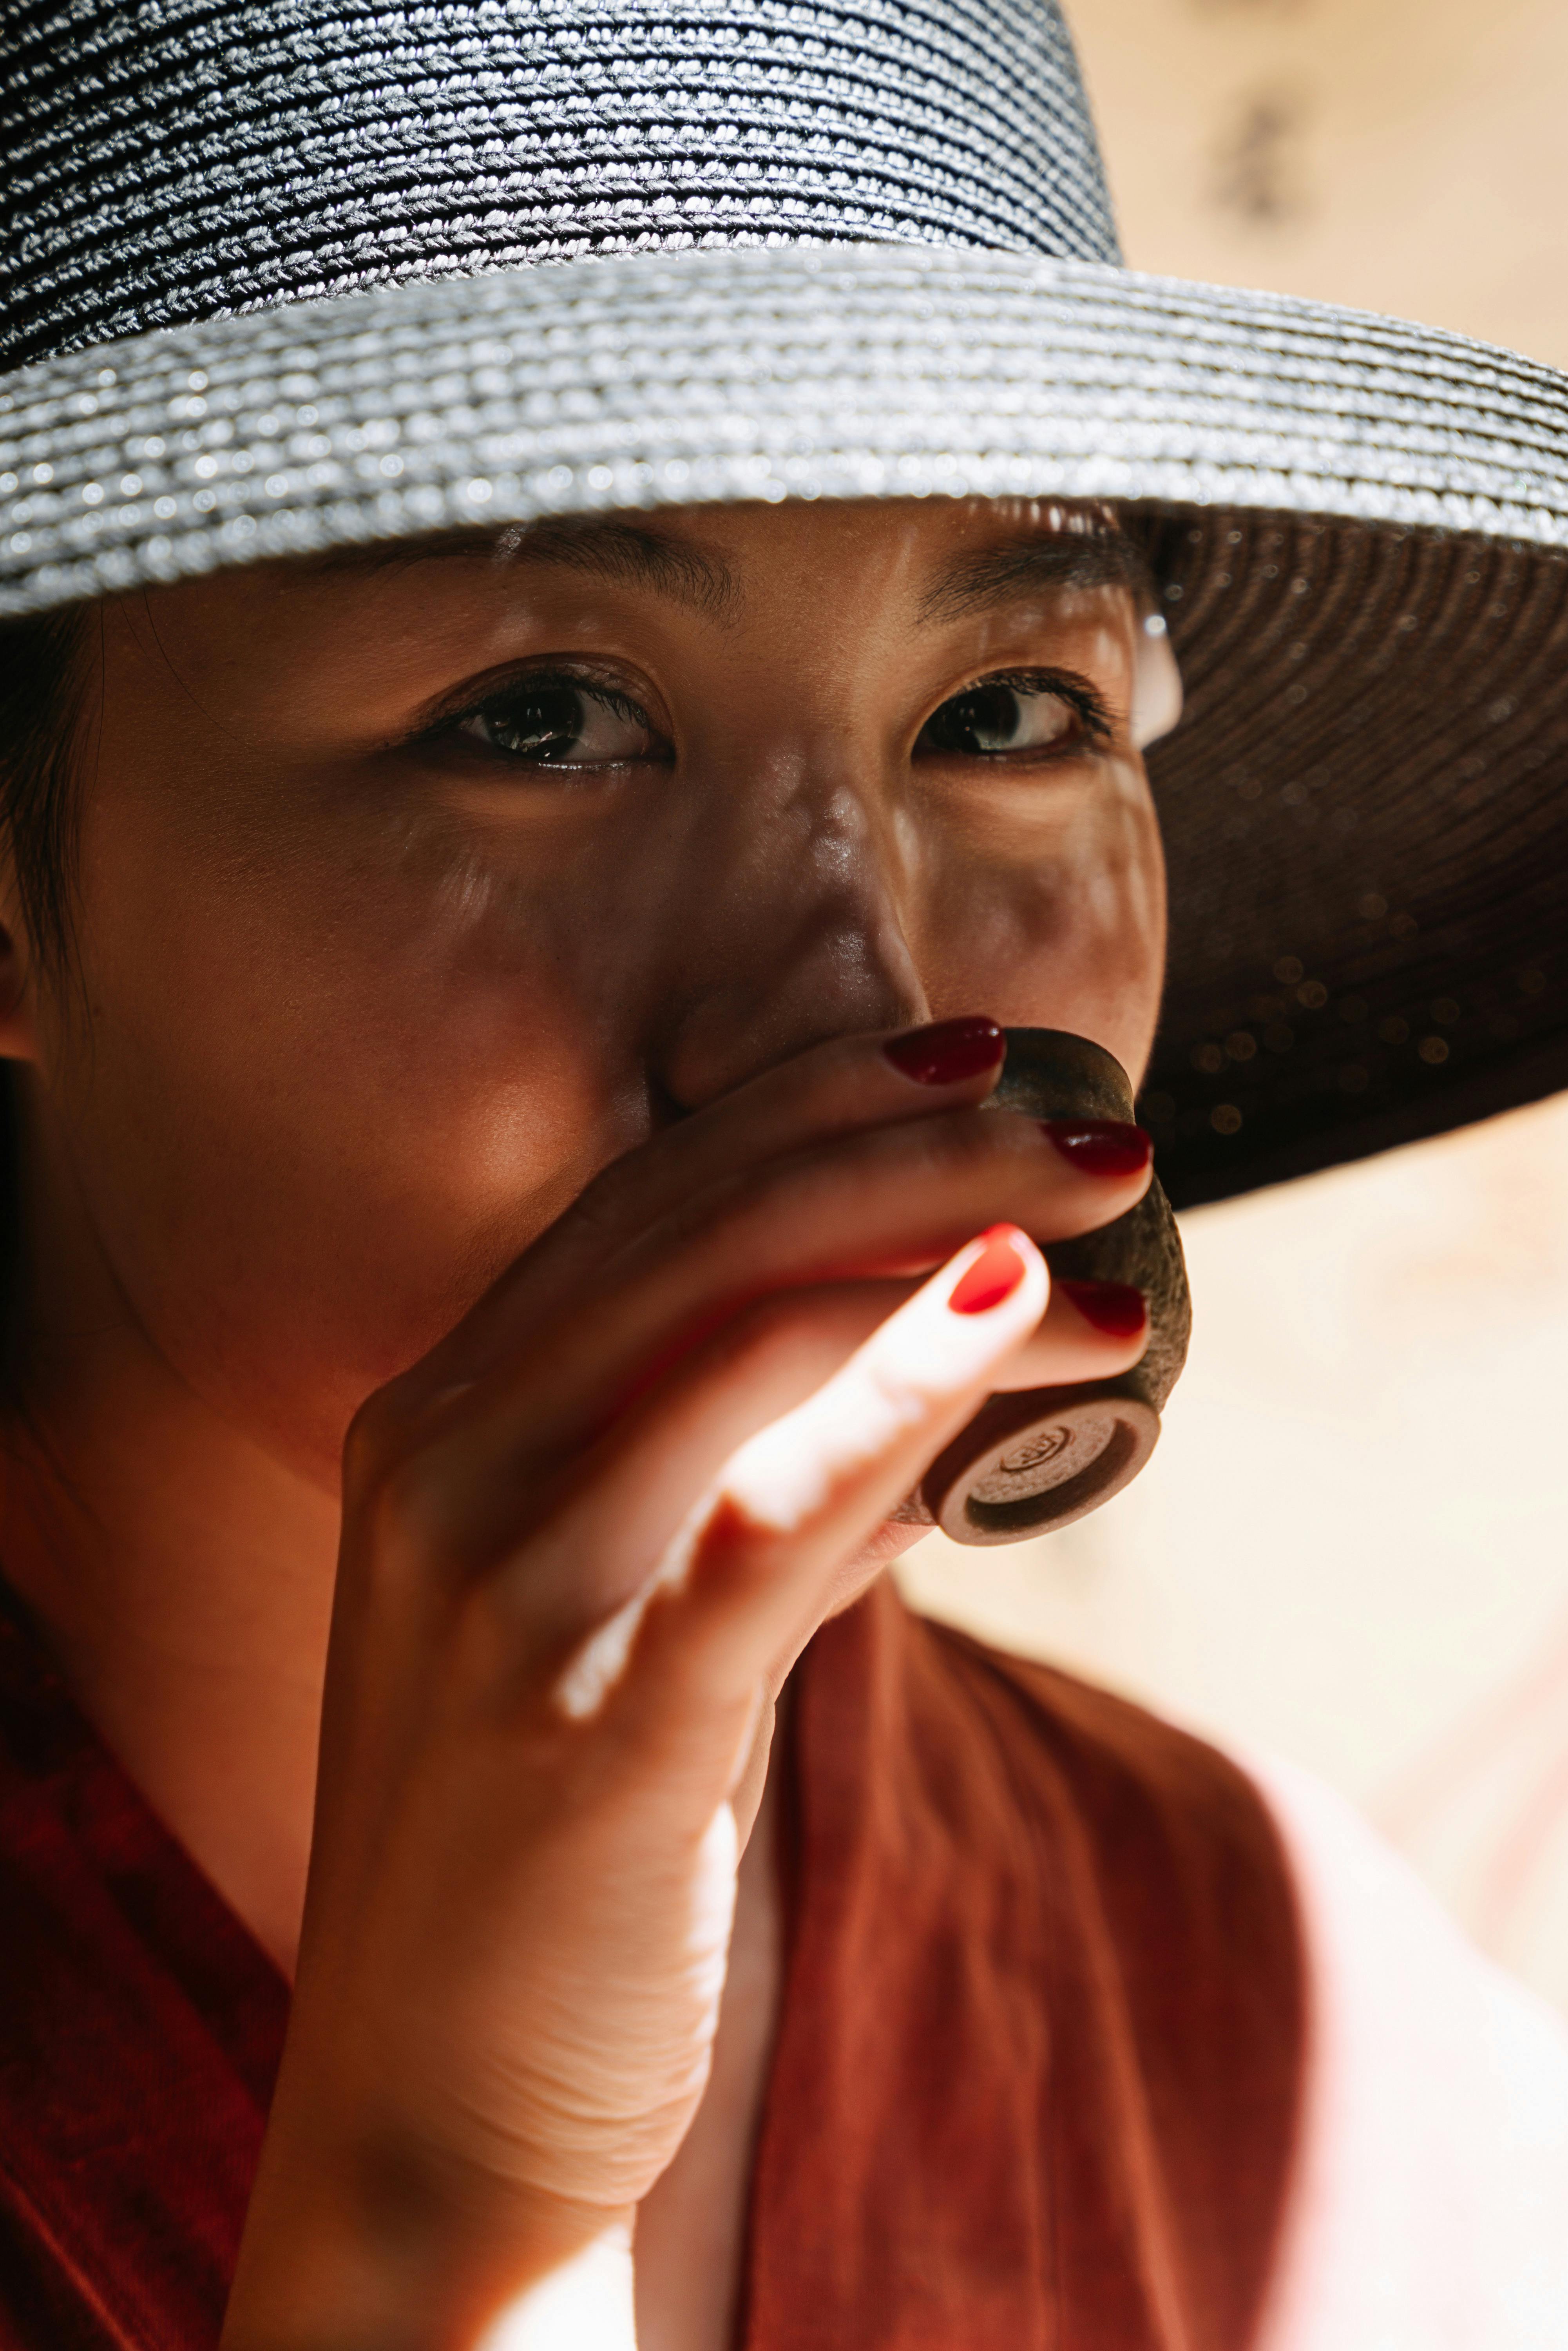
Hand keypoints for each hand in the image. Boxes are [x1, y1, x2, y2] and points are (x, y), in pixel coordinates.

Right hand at [220, 1021, 1151, 2349]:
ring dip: (956, 1249)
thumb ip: (766, 1497)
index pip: (648, 1202)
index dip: (815, 1106)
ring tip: (1120, 1245)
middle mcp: (443, 1460)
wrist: (434, 2111)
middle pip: (701, 1225)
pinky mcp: (582, 1714)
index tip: (973, 1063)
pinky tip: (1022, 1315)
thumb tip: (954, 1385)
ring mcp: (496, 1580)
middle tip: (1094, 1128)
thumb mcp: (644, 1627)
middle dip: (914, 1144)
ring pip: (736, 1325)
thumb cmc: (557, 1857)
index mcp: (438, 1421)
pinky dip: (907, 1386)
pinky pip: (763, 1503)